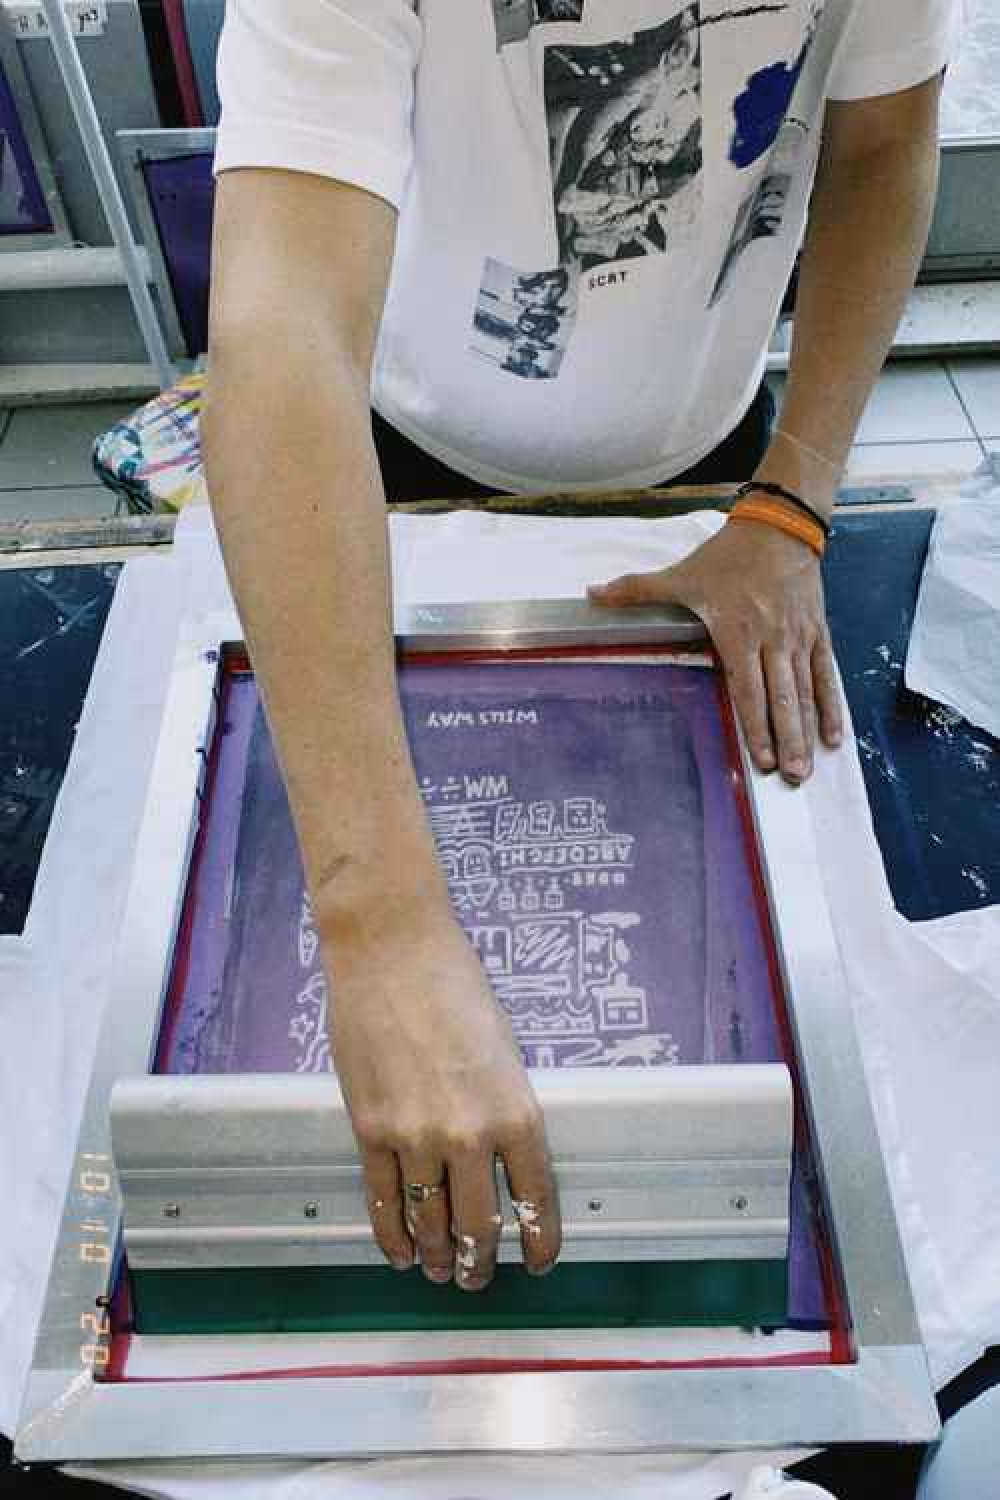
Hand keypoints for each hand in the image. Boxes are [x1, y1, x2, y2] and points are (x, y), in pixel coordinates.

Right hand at [323, 900, 560, 1289]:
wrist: (391, 950)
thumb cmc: (455, 985)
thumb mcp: (503, 1048)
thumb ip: (503, 1106)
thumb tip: (501, 1156)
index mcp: (516, 1111)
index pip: (536, 1200)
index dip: (540, 1242)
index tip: (537, 1262)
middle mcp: (469, 1135)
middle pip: (480, 1226)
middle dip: (481, 1263)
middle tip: (478, 1277)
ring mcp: (415, 1137)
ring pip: (430, 1223)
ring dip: (438, 1257)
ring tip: (441, 1271)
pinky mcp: (369, 1131)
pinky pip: (382, 1202)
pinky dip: (392, 1236)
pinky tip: (401, 1251)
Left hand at [589, 520, 843, 783]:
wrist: (780, 526)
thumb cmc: (728, 556)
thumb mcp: (682, 573)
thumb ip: (637, 590)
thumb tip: (591, 593)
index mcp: (738, 631)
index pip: (748, 687)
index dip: (755, 725)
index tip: (761, 759)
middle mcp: (772, 640)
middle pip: (782, 698)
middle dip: (787, 740)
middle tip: (791, 777)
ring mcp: (798, 638)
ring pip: (806, 692)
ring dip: (808, 732)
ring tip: (808, 768)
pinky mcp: (818, 632)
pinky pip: (826, 674)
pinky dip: (831, 705)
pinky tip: (833, 737)